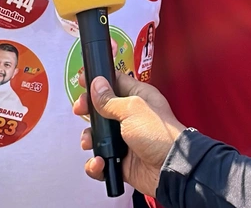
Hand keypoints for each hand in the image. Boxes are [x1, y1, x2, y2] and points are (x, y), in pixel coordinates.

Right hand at [73, 73, 185, 196]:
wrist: (170, 169)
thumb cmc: (159, 134)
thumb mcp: (132, 110)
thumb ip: (110, 99)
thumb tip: (96, 84)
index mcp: (138, 98)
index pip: (115, 83)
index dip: (98, 81)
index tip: (82, 82)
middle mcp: (130, 117)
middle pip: (101, 108)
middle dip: (88, 110)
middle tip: (80, 111)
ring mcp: (124, 139)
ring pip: (97, 136)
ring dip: (89, 139)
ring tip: (90, 143)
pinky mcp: (121, 160)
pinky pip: (101, 160)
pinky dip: (96, 164)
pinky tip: (100, 163)